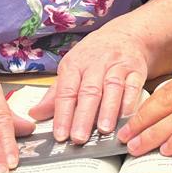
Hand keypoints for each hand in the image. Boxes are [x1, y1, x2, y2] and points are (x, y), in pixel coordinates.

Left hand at [28, 27, 147, 143]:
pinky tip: (126, 117)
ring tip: (103, 130)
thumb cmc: (94, 55)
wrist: (126, 34)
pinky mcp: (136, 69)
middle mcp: (96, 63)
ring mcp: (117, 65)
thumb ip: (55, 94)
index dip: (62, 114)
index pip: (66, 91)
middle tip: (79, 138)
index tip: (60, 135)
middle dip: (83, 116)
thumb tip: (35, 115)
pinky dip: (130, 102)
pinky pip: (133, 86)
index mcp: (75, 64)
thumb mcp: (72, 68)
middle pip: (89, 91)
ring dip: (108, 110)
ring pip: (112, 88)